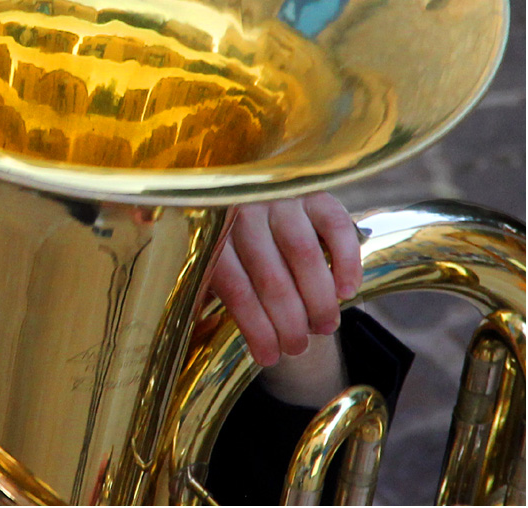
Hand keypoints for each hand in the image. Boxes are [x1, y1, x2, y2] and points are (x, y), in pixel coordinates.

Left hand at [210, 192, 361, 366]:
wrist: (249, 185)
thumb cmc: (226, 237)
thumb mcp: (206, 258)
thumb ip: (207, 289)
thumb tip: (196, 337)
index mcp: (211, 232)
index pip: (236, 288)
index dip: (255, 328)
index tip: (269, 357)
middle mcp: (243, 210)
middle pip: (271, 278)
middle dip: (289, 323)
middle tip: (298, 347)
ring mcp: (279, 197)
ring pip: (304, 257)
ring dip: (318, 300)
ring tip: (324, 326)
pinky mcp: (313, 190)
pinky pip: (335, 227)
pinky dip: (345, 261)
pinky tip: (346, 291)